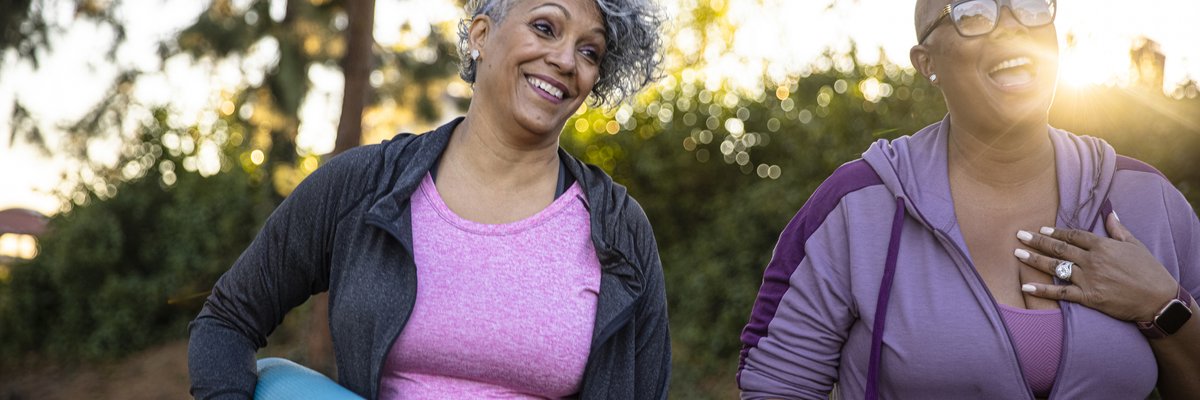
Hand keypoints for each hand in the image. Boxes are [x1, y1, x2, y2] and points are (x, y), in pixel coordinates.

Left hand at [1014, 212, 1178, 321]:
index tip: (1041, 229)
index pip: (1074, 235)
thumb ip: (1118, 229)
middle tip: (1019, 235)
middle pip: (1059, 248)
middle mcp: (1093, 260)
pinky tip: (1026, 286)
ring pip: (1056, 267)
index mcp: (1103, 246)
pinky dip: (1042, 289)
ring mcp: (1089, 279)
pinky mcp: (1089, 297)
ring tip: (1017, 254)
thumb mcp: (1135, 245)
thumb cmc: (1149, 271)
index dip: (1056, 232)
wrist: (1158, 299)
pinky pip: (1060, 293)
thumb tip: (1109, 212)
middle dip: (1037, 241)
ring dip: (1034, 260)